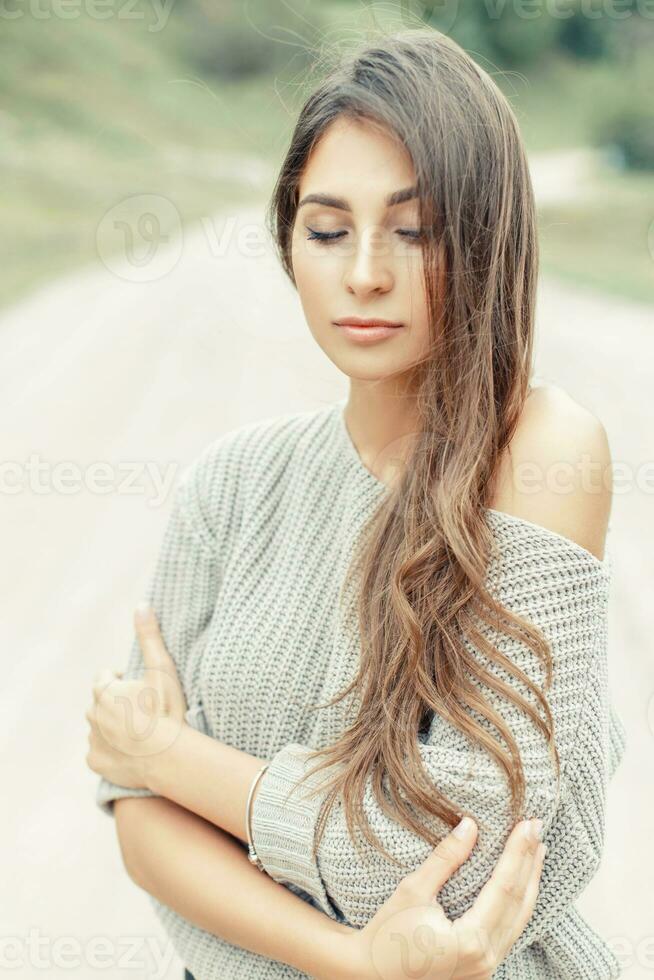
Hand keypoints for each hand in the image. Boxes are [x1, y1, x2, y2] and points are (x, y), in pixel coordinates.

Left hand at [85, 604, 188, 789]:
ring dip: (114, 727)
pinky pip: (99, 752)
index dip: (123, 680)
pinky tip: (131, 752)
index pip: (106, 678)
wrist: (167, 757)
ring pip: (100, 727)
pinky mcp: (95, 761)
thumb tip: (141, 605)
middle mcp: (91, 713)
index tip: (140, 688)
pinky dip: (111, 751)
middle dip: (117, 704)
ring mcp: (92, 739)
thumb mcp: (161, 669)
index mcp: (104, 690)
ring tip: (139, 732)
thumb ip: (149, 637)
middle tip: (143, 710)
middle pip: (101, 703)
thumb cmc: (166, 710)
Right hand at [342, 816, 544, 979]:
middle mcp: (485, 960)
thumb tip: (471, 825)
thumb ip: (446, 858)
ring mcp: (485, 968)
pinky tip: (521, 882)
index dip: (517, 852)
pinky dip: (518, 903)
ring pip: (519, 920)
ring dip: (529, 881)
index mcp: (470, 942)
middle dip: (529, 862)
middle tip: (537, 826)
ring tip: (537, 849)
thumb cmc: (386, 933)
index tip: (528, 823)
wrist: (370, 973)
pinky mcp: (481, 968)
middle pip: (519, 903)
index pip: (505, 887)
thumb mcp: (413, 890)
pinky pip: (509, 931)